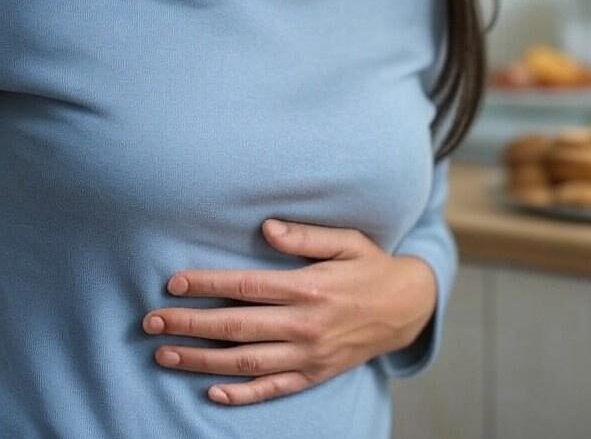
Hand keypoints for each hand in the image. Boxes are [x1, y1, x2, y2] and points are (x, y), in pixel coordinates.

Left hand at [141, 219, 436, 405]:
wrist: (407, 308)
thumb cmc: (372, 268)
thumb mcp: (348, 241)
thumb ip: (306, 237)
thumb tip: (266, 228)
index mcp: (310, 287)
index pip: (246, 286)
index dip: (207, 285)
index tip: (173, 283)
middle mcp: (306, 324)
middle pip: (236, 327)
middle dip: (189, 324)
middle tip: (151, 322)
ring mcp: (310, 354)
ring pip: (245, 362)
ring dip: (201, 360)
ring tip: (165, 353)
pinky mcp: (315, 373)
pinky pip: (273, 388)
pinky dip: (241, 394)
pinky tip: (212, 388)